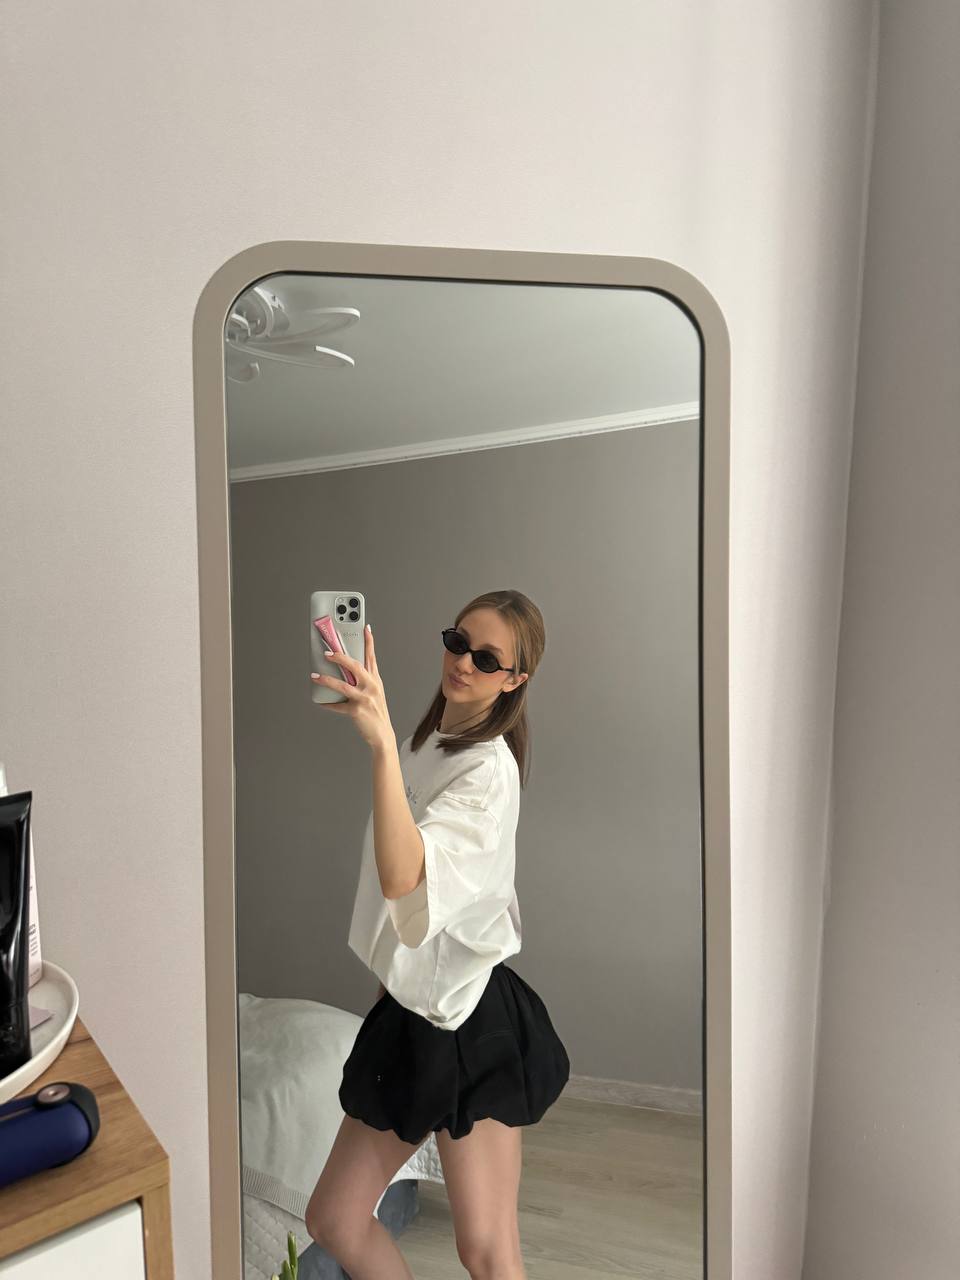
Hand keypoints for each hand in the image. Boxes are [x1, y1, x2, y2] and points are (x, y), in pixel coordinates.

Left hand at [310, 625, 394, 750]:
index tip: (365, 628)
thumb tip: (345, 671)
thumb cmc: (376, 712)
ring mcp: (364, 698)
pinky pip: (337, 706)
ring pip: (342, 685)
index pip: (371, 657)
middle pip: (354, 666)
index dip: (369, 642)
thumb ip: (363, 680)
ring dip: (326, 680)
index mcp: (375, 680)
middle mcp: (371, 686)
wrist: (382, 734)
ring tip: (314, 676)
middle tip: (327, 652)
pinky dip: (327, 705)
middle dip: (339, 657)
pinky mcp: (357, 710)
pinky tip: (320, 702)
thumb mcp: (375, 693)